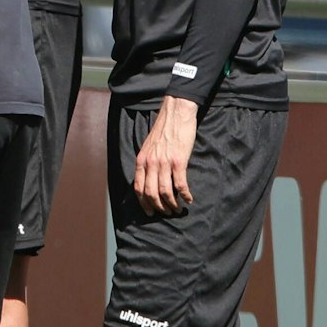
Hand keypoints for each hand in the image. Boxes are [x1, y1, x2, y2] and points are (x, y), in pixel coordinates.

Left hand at [134, 96, 197, 215]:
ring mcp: (164, 162)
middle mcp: (151, 163)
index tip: (150, 212)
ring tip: (177, 209)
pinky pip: (180, 184)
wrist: (176, 113)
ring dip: (171, 204)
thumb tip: (149, 178)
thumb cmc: (164, 129)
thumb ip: (148, 161)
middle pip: (150, 193)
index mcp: (142, 160)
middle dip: (158, 207)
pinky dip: (185, 195)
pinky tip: (189, 199)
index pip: (138, 187)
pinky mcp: (179, 161)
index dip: (143, 203)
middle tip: (166, 213)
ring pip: (164, 191)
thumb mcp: (149, 146)